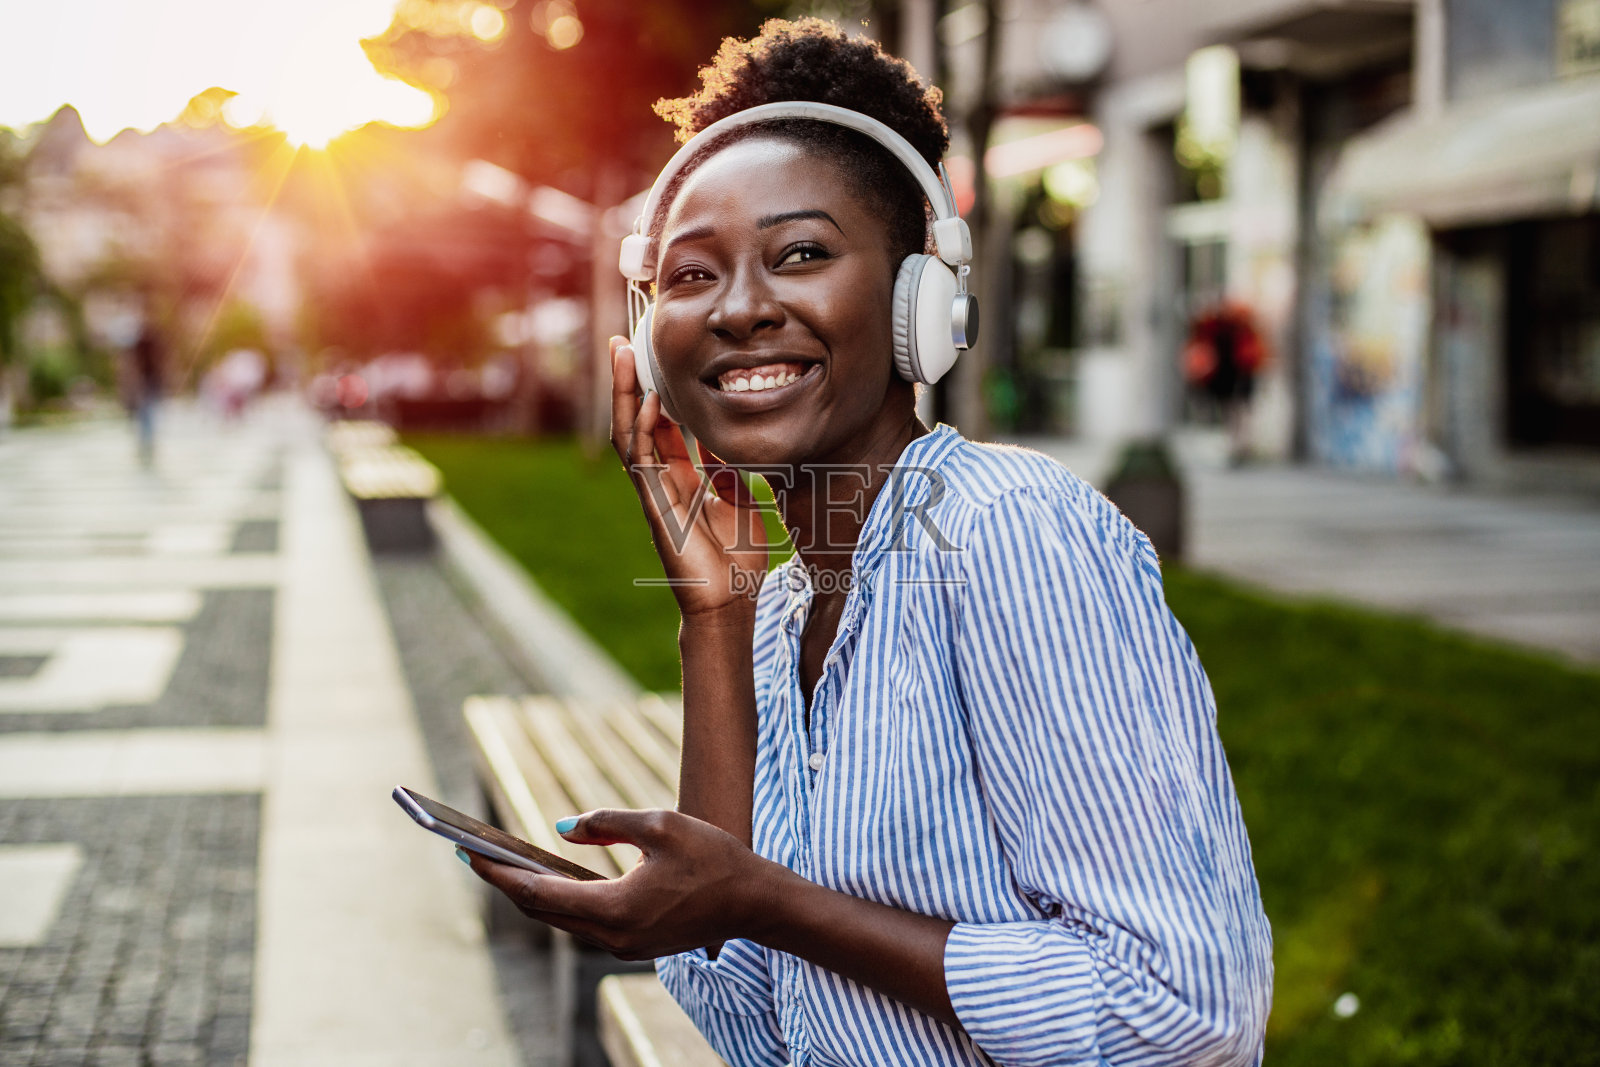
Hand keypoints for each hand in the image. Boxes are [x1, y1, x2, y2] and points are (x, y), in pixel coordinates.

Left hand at [462, 808, 780, 959]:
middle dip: (509, 884)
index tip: (472, 854)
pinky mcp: (634, 945)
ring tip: (507, 864)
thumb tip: (562, 829)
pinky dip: (563, 902)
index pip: (538, 895)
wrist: (755, 902)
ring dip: (535, 894)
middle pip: (543, 913)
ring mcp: (623, 947)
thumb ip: (607, 823)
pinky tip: (552, 880)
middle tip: (479, 854)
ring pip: (563, 921)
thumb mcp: (660, 824)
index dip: (501, 874)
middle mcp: (612, 938)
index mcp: (614, 909)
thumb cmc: (713, 858)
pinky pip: (586, 923)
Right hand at [610, 336, 773, 620]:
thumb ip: (729, 472)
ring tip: (623, 356)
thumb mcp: (740, 501)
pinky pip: (642, 463)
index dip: (653, 391)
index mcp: (681, 479)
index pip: (660, 426)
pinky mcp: (655, 510)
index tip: (653, 357)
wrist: (732, 602)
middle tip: (624, 342)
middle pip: (636, 421)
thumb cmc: (736, 559)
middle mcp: (661, 482)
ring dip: (624, 394)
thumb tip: (725, 444)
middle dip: (627, 382)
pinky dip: (644, 430)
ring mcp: (654, 494)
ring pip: (629, 435)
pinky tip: (649, 402)